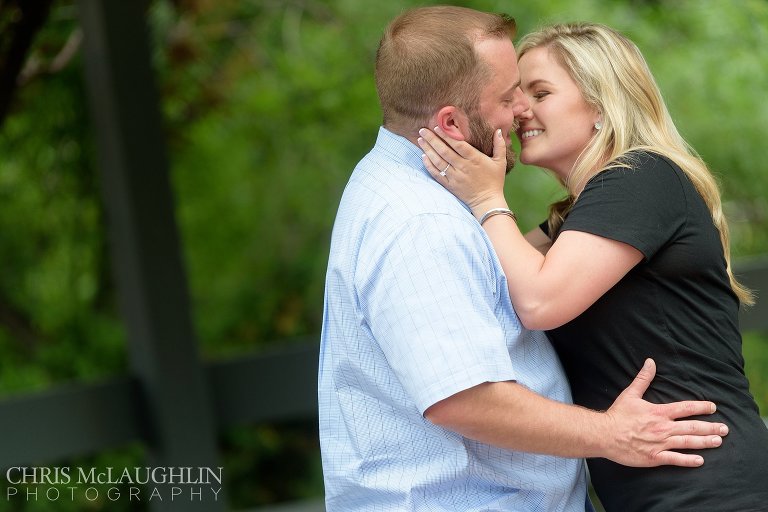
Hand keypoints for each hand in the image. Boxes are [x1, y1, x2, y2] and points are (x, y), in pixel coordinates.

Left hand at [417, 126, 508, 215]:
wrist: (487, 202)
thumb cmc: (495, 181)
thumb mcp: (501, 162)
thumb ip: (500, 145)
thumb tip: (499, 130)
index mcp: (474, 159)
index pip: (458, 144)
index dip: (447, 135)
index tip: (438, 126)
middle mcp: (463, 167)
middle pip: (444, 151)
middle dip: (432, 139)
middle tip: (422, 130)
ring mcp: (455, 177)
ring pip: (438, 161)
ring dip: (428, 150)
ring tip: (420, 140)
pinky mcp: (449, 185)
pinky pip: (436, 174)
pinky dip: (429, 165)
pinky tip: (423, 156)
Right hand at [602, 358, 727, 466]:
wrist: (604, 434)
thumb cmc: (617, 415)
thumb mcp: (630, 394)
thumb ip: (643, 379)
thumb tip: (650, 362)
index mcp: (659, 412)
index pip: (685, 408)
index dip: (701, 407)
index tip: (713, 407)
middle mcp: (663, 428)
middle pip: (692, 427)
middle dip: (710, 427)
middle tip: (724, 428)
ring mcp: (660, 443)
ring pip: (688, 443)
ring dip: (705, 442)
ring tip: (718, 441)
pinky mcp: (654, 457)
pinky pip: (675, 459)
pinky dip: (688, 460)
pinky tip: (700, 461)